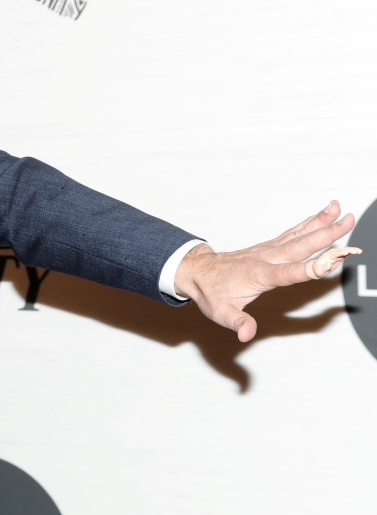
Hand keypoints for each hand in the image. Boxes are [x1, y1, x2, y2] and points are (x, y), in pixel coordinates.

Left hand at [174, 201, 355, 342]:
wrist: (196, 271)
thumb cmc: (210, 292)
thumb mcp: (220, 313)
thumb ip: (237, 322)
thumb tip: (246, 334)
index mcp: (258, 275)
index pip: (288, 272)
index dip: (311, 268)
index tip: (333, 260)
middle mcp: (266, 259)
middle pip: (300, 246)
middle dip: (326, 234)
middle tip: (348, 222)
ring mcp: (267, 250)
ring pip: (298, 235)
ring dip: (320, 222)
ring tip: (340, 209)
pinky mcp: (268, 247)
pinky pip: (292, 233)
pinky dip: (309, 223)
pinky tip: (323, 216)